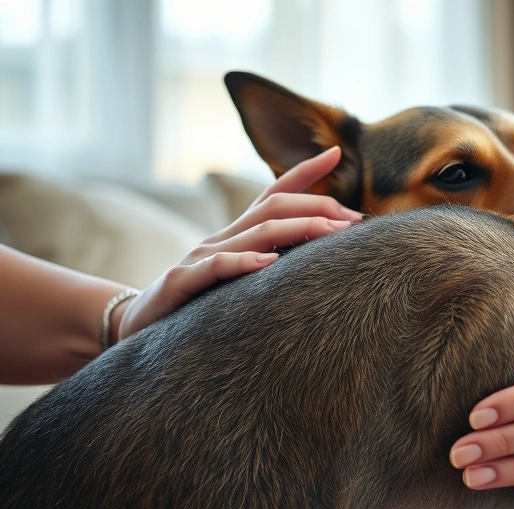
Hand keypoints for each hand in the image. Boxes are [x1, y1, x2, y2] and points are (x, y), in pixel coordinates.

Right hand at [115, 147, 358, 342]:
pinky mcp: (181, 282)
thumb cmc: (196, 304)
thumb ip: (272, 262)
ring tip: (332, 232)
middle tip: (354, 219)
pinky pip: (216, 268)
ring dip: (298, 231)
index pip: (274, 194)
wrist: (135, 328)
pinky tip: (269, 264)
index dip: (304, 172)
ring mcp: (199, 256)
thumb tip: (320, 254)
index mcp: (237, 235)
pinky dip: (243, 263)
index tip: (338, 152)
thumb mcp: (239, 279)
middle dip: (317, 208)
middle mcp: (221, 238)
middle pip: (273, 208)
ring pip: (255, 234)